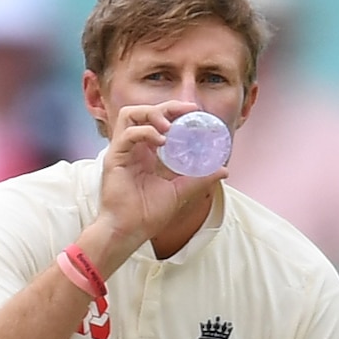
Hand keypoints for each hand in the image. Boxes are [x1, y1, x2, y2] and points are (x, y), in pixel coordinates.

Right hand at [96, 100, 227, 245]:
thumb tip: (224, 169)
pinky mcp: (114, 158)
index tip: (194, 110)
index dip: (174, 111)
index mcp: (147, 151)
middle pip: (144, 111)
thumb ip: (201, 178)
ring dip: (152, 114)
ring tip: (169, 126)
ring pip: (130, 115)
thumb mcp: (181, 191)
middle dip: (166, 107)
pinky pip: (127, 135)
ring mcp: (122, 151)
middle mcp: (134, 147)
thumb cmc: (149, 213)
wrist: (130, 231)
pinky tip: (160, 141)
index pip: (157, 120)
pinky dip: (145, 132)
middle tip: (185, 111)